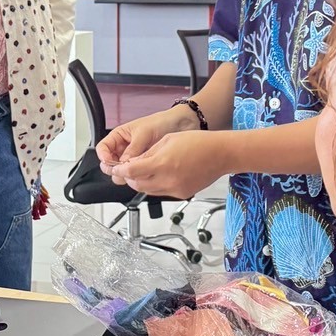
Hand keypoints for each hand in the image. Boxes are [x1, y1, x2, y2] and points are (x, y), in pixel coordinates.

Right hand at [96, 107, 196, 176]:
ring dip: (127, 173)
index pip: (103, 148)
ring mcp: (133, 157)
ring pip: (122, 171)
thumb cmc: (161, 122)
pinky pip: (135, 173)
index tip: (109, 163)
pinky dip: (137, 175)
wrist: (180, 125)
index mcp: (119, 136)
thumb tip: (124, 164)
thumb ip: (132, 150)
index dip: (103, 156)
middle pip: (110, 163)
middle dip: (115, 168)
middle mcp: (124, 148)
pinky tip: (143, 172)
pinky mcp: (143, 164)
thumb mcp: (143, 134)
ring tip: (136, 170)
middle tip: (123, 170)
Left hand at [106, 130, 228, 199]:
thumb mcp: (167, 141)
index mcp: (162, 163)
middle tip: (126, 170)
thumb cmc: (199, 143)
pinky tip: (160, 175)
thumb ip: (148, 153)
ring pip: (148, 191)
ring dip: (141, 183)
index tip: (114, 169)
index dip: (119, 171)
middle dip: (129, 178)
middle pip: (137, 185)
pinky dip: (155, 185)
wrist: (221, 154)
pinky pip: (161, 192)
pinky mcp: (181, 194)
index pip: (131, 172)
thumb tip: (134, 162)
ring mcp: (175, 189)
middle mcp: (167, 179)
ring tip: (143, 172)